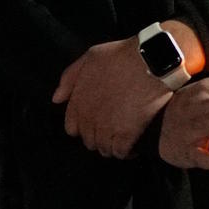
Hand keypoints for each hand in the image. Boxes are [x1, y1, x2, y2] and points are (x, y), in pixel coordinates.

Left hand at [53, 37, 172, 158]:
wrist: (151, 61)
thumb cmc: (122, 55)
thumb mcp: (90, 57)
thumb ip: (70, 77)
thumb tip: (57, 99)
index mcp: (79, 101)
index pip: (72, 128)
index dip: (84, 126)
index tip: (97, 121)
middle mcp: (89, 117)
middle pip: (89, 140)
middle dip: (99, 136)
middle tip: (114, 130)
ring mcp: (106, 128)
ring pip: (104, 149)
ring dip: (112, 146)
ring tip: (124, 138)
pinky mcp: (126, 135)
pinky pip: (120, 152)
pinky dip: (126, 152)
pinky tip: (134, 145)